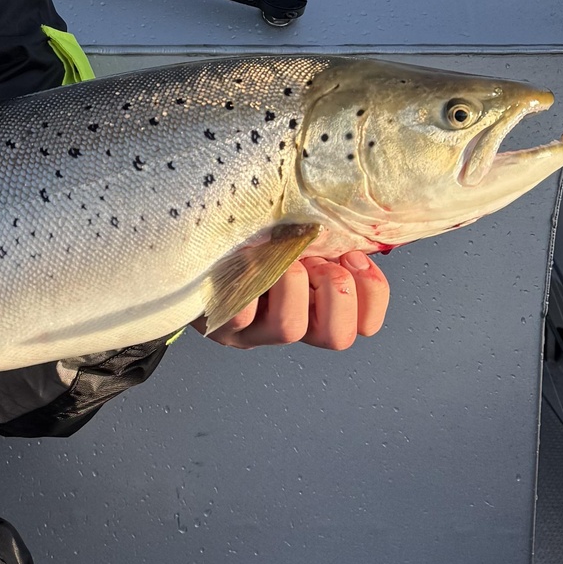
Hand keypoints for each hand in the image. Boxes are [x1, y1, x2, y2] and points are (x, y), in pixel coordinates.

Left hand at [200, 251, 389, 352]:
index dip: (371, 292)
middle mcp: (287, 326)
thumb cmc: (249, 236)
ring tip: (277, 255)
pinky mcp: (219, 324)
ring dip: (292, 281)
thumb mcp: (297, 236)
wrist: (192, 246)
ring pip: (290, 328)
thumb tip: (359, 225)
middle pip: (337, 338)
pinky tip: (246, 252)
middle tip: (315, 260)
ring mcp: (252, 332)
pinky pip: (242, 311)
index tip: (353, 256)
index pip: (363, 325)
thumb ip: (328, 237)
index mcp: (314, 307)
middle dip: (336, 290)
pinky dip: (250, 276)